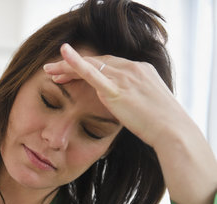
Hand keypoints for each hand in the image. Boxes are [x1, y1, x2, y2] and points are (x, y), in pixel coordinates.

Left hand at [43, 43, 184, 146]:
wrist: (173, 130)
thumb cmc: (163, 124)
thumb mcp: (148, 105)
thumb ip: (135, 99)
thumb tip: (127, 105)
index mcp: (140, 70)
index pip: (108, 63)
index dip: (86, 66)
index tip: (69, 72)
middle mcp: (132, 69)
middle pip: (96, 61)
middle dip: (71, 65)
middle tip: (52, 70)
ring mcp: (125, 77)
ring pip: (89, 65)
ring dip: (66, 67)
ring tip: (48, 71)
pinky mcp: (117, 90)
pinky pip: (93, 73)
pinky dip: (76, 63)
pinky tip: (63, 56)